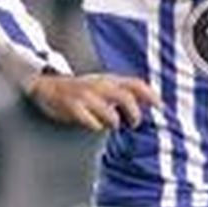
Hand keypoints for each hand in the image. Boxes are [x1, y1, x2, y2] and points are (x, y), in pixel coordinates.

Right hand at [27, 71, 157, 131]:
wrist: (47, 87)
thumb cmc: (81, 90)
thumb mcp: (103, 86)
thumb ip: (124, 91)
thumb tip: (150, 100)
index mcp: (108, 80)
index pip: (135, 84)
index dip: (150, 94)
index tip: (160, 106)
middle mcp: (98, 85)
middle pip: (125, 98)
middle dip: (134, 113)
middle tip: (134, 123)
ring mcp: (85, 96)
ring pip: (109, 112)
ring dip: (114, 121)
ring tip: (111, 124)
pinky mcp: (72, 107)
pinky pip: (90, 121)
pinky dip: (95, 126)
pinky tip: (94, 126)